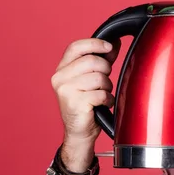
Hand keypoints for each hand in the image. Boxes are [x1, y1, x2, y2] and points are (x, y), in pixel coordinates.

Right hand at [51, 38, 120, 170]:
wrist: (80, 131)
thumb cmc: (87, 105)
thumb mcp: (92, 79)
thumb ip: (102, 60)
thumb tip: (114, 43)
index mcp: (62, 69)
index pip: (76, 47)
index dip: (95, 44)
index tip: (109, 47)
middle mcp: (60, 78)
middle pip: (92, 61)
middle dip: (105, 70)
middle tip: (104, 82)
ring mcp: (65, 90)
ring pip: (98, 78)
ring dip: (107, 87)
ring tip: (102, 95)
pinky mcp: (75, 103)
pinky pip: (101, 93)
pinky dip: (107, 99)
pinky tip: (102, 104)